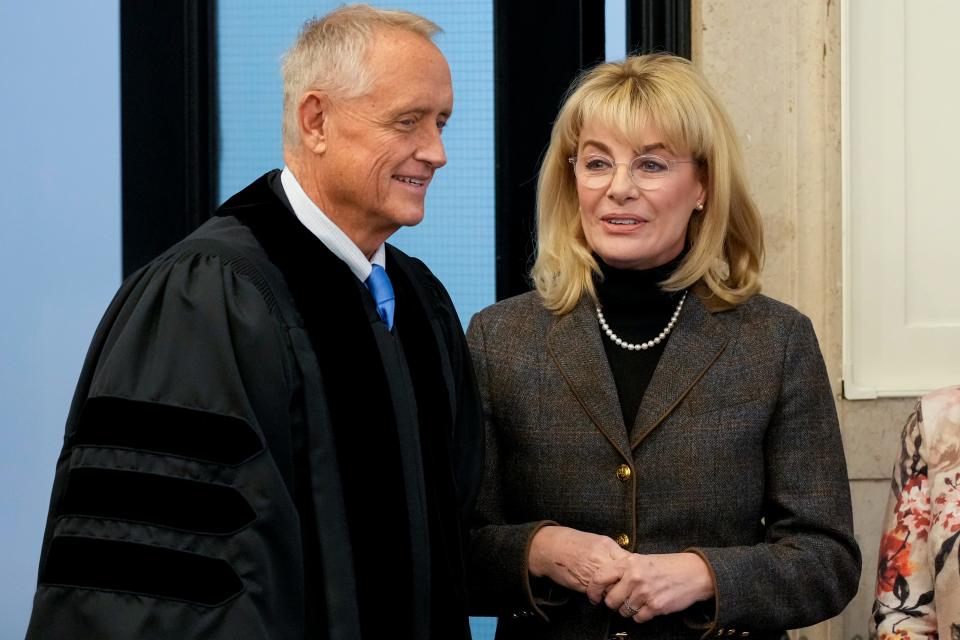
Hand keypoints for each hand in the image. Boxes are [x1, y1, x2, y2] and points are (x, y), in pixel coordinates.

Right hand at [527, 526, 630, 592]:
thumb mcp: (596, 541)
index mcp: (606, 546)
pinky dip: (602, 595)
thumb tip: (627, 563)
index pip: (629, 562)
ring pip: (613, 587)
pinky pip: (599, 593)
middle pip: (624, 577)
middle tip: (627, 588)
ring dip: (615, 592)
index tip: (632, 575)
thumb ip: (611, 551)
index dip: (633, 571)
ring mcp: (593, 572)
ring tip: (614, 591)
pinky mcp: (584, 584)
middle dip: (626, 584)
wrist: (550, 548)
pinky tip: (601, 593)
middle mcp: (601, 559)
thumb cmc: (573, 542)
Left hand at [586, 552, 714, 622]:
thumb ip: (622, 569)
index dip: (593, 590)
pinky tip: (648, 606)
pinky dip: (641, 615)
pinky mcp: (655, 606)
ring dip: (628, 610)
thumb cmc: (666, 566)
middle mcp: (634, 577)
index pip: (599, 578)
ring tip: (639, 600)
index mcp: (628, 563)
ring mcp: (644, 593)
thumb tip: (603, 584)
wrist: (693, 573)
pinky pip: (638, 618)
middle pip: (610, 600)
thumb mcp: (641, 560)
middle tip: (622, 599)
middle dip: (614, 603)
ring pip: (623, 611)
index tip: (594, 596)